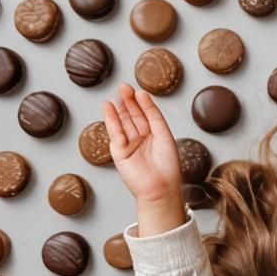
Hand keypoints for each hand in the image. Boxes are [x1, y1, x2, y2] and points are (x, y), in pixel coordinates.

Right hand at [102, 83, 182, 204]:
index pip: (147, 115)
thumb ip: (154, 116)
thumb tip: (143, 96)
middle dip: (129, 102)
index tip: (138, 91)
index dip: (142, 102)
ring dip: (119, 108)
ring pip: (123, 123)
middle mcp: (142, 139)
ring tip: (117, 94)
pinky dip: (111, 120)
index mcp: (155, 135)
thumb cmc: (167, 166)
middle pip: (134, 116)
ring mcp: (130, 145)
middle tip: (124, 87)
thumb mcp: (164, 135)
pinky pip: (115, 133)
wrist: (160, 188)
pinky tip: (109, 108)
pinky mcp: (119, 152)